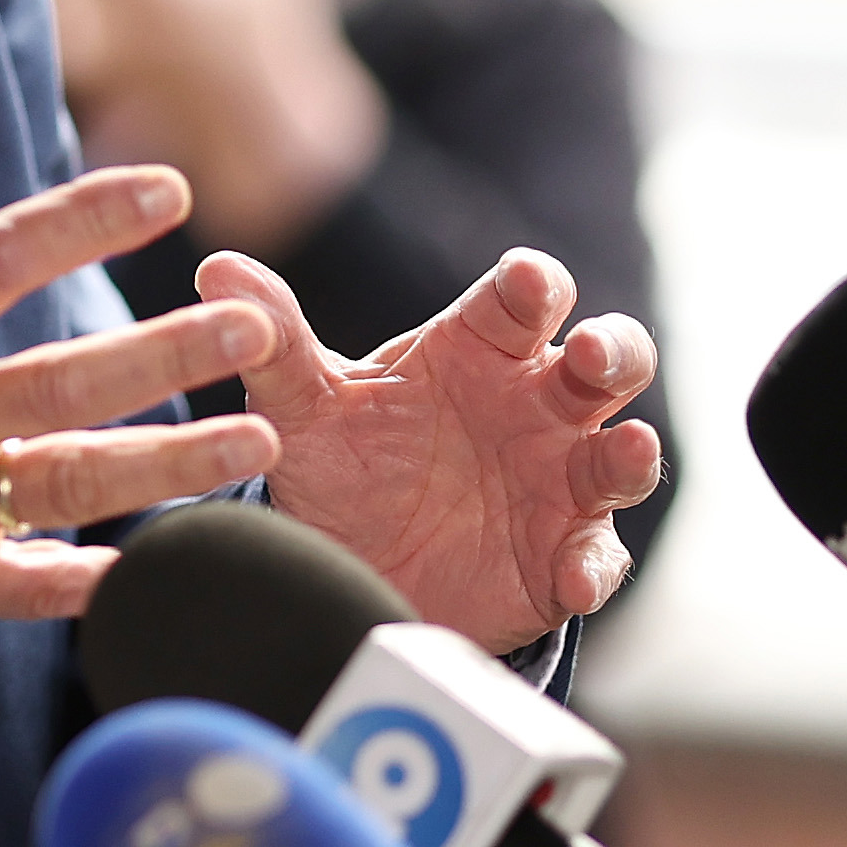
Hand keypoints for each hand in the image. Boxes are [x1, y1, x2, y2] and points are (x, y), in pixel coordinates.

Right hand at [0, 110, 281, 643]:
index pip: (0, 256)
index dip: (89, 217)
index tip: (170, 191)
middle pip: (68, 378)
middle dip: (173, 353)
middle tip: (256, 329)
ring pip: (75, 482)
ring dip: (176, 463)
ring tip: (260, 441)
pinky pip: (34, 587)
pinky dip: (102, 578)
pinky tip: (173, 560)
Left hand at [214, 245, 659, 656]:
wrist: (352, 565)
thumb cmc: (347, 462)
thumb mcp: (305, 405)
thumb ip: (274, 341)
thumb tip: (216, 269)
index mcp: (481, 349)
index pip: (522, 299)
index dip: (532, 284)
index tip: (525, 282)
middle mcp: (536, 405)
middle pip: (607, 359)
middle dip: (611, 349)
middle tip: (590, 353)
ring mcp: (560, 479)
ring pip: (621, 454)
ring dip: (629, 453)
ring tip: (627, 450)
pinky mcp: (562, 555)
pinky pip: (596, 558)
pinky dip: (592, 566)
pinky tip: (573, 577)